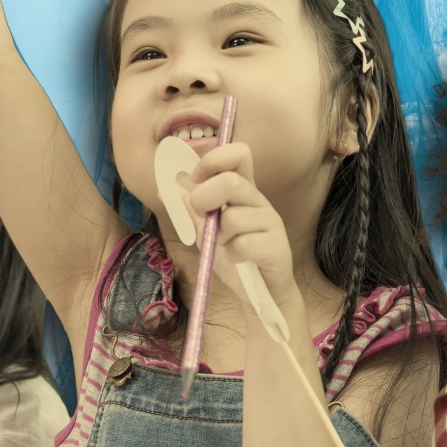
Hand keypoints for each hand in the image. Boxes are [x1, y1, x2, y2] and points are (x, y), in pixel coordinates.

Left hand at [183, 143, 300, 313]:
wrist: (263, 293)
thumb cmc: (235, 257)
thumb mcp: (205, 231)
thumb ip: (190, 209)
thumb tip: (168, 186)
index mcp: (243, 190)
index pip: (238, 154)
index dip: (213, 161)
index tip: (195, 180)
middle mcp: (259, 201)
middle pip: (231, 182)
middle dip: (205, 201)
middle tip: (203, 219)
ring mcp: (271, 222)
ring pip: (233, 218)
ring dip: (219, 238)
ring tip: (225, 247)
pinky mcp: (277, 246)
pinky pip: (243, 245)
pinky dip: (232, 256)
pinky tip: (238, 261)